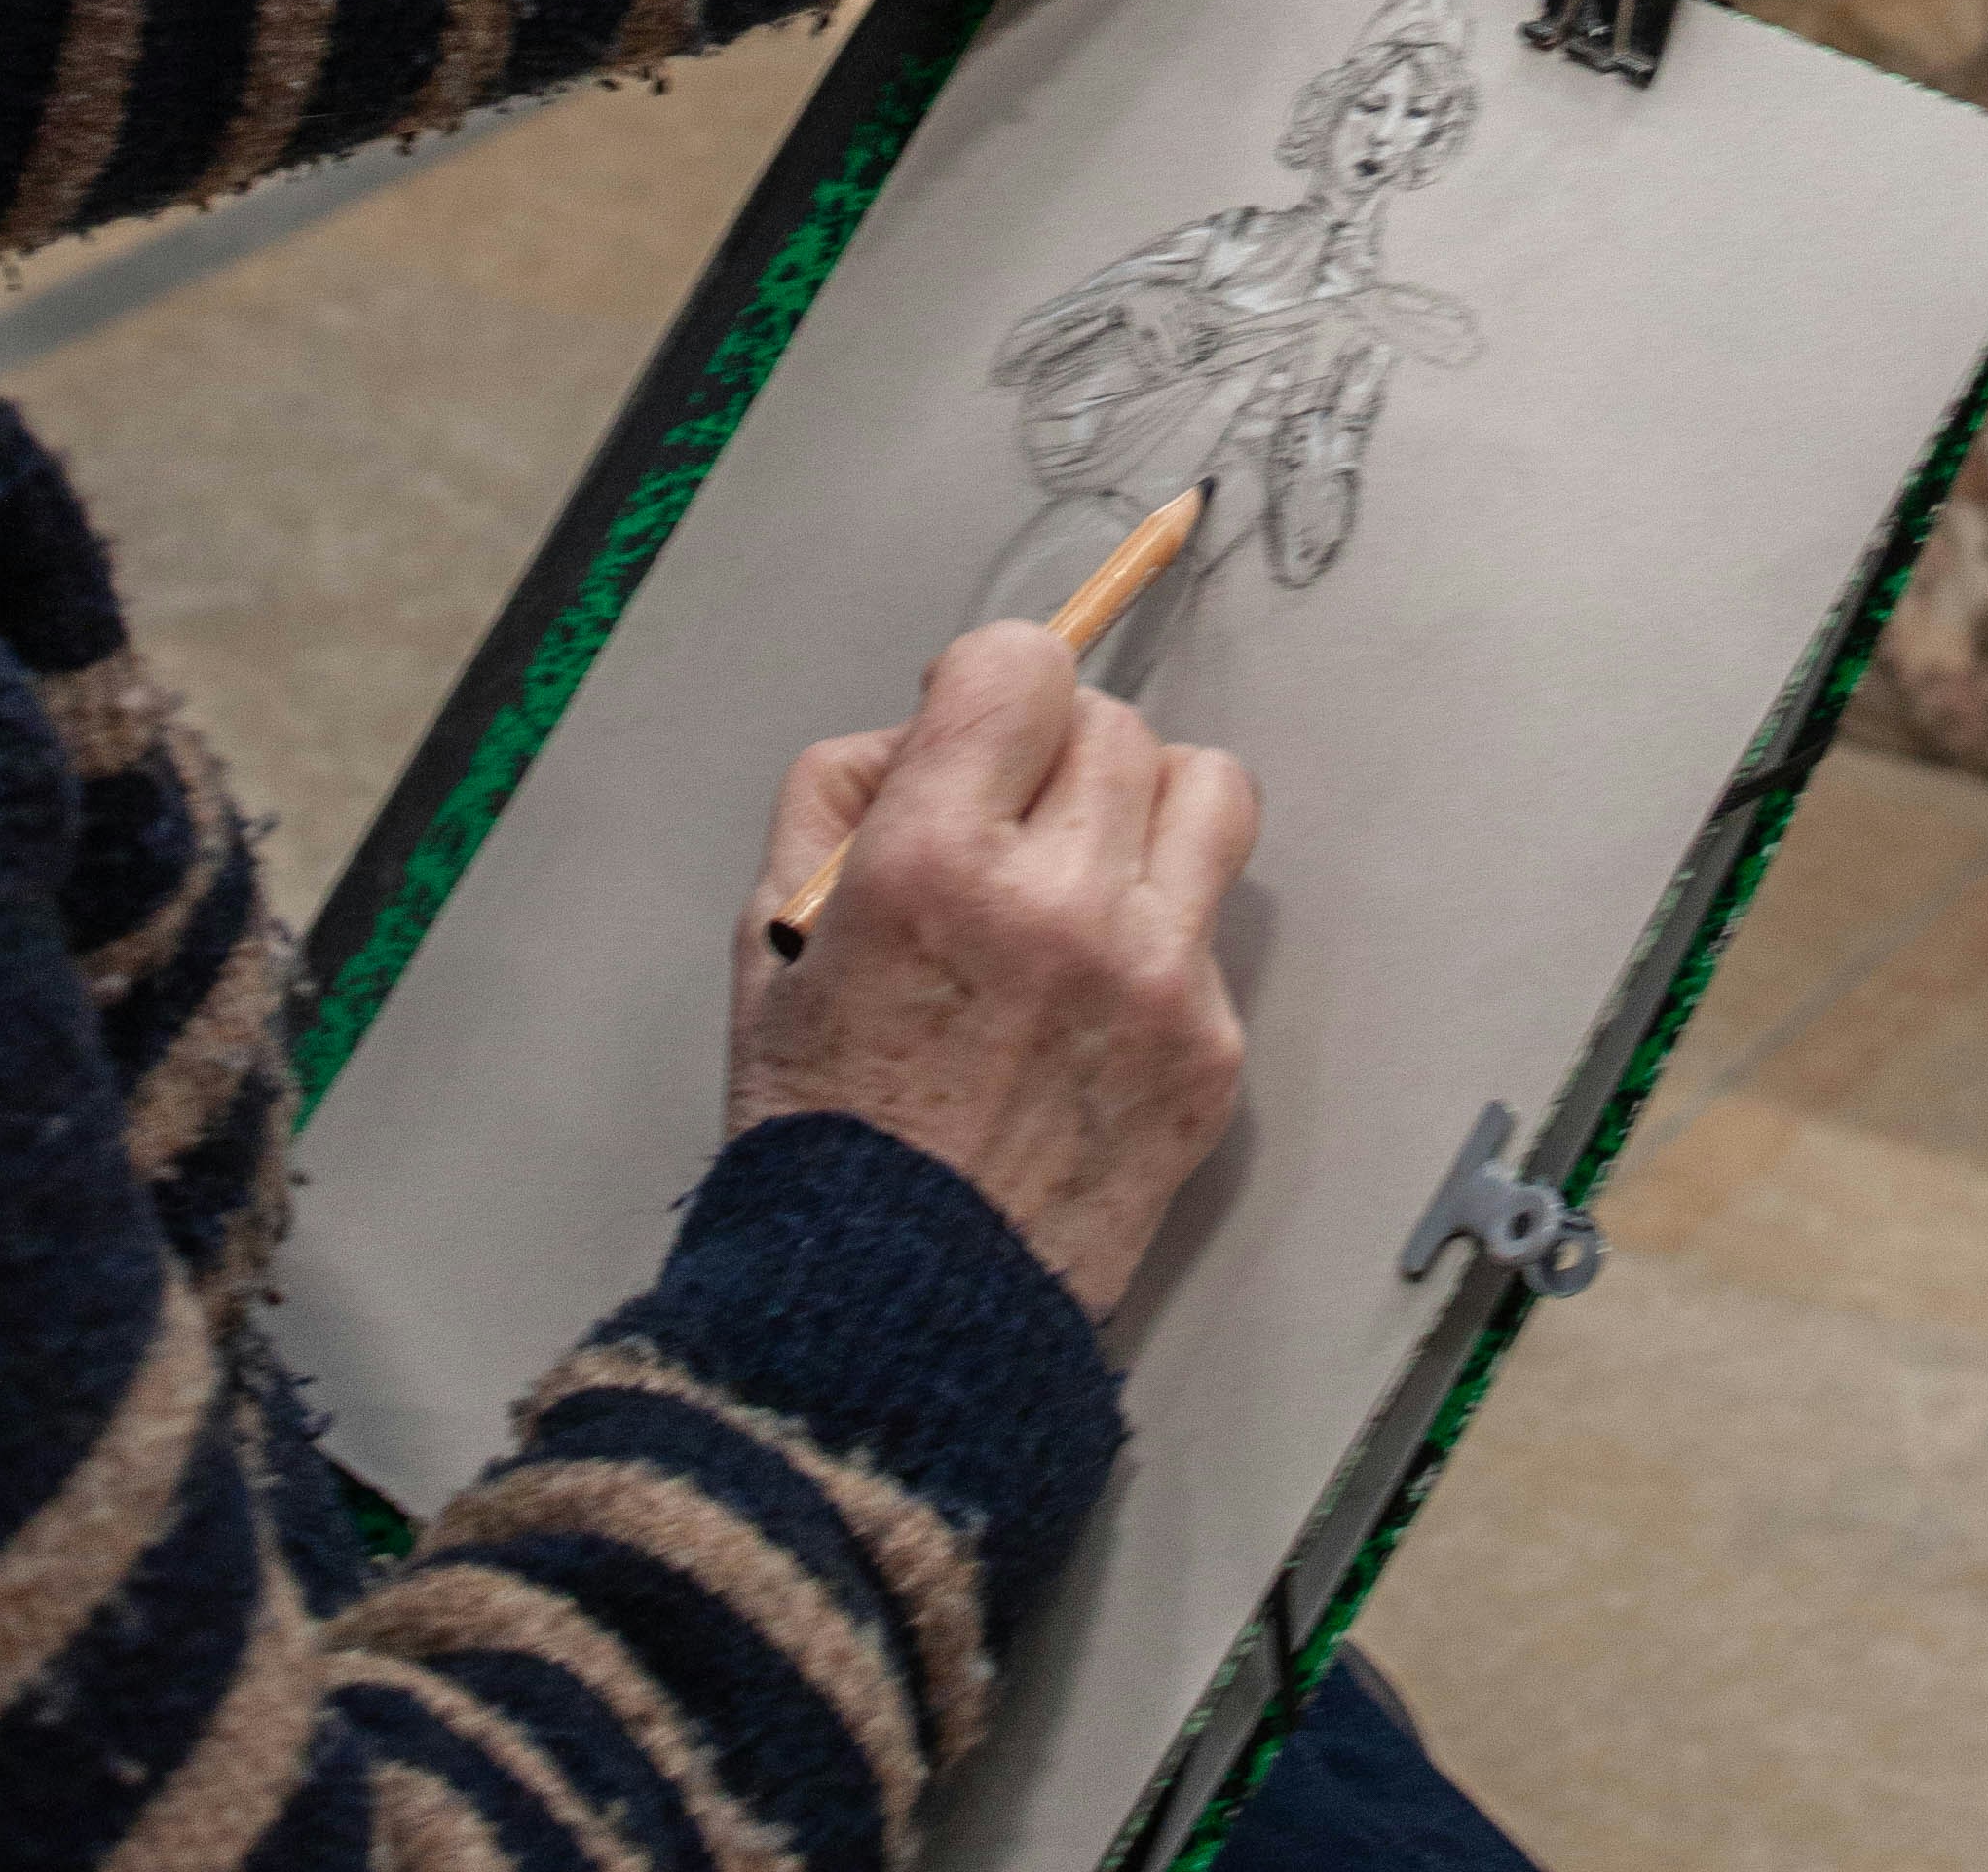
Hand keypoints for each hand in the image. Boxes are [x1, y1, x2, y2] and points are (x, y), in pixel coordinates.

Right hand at [731, 623, 1259, 1319]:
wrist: (896, 1325)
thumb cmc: (823, 1130)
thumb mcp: (773, 938)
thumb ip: (840, 795)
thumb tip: (928, 723)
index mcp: (932, 860)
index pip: (1024, 663)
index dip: (994, 686)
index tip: (976, 732)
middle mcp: (1059, 902)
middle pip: (1115, 723)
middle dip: (1058, 759)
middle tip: (1013, 833)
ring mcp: (1155, 977)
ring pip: (1208, 790)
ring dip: (1147, 814)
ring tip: (1088, 880)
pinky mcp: (1212, 1049)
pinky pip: (1215, 921)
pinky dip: (1162, 935)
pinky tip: (1093, 1005)